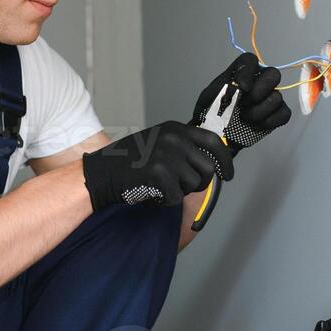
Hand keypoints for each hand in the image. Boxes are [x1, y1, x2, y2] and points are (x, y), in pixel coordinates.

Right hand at [82, 121, 233, 211]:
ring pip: (194, 185)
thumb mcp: (158, 142)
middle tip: (181, 187)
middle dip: (200, 184)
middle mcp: (175, 139)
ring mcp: (167, 156)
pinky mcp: (159, 174)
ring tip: (159, 186)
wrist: (101, 173)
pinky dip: (165, 201)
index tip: (229, 174)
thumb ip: (182, 148)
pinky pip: (176, 197)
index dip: (226, 161)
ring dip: (180, 192)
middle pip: (208, 169)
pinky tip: (150, 193)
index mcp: (176, 129)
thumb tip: (210, 164)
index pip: (214, 142)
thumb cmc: (128, 162)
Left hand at [190, 52, 291, 155]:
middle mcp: (259, 81)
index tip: (241, 88)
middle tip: (243, 105)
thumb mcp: (210, 97)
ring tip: (243, 118)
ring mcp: (270, 97)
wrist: (215, 135)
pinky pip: (284, 114)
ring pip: (277, 97)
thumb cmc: (211, 112)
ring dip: (258, 111)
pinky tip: (255, 126)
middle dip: (259, 91)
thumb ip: (224, 88)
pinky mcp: (277, 114)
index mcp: (241, 73)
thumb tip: (241, 87)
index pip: (250, 60)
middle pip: (273, 74)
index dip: (248, 72)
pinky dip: (269, 121)